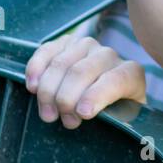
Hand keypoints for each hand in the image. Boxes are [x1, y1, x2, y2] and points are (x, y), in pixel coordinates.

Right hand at [24, 33, 145, 127]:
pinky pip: (46, 51)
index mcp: (130, 73)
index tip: (83, 114)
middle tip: (64, 120)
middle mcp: (109, 55)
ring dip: (48, 91)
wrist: (109, 93)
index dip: (96, 96)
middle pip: (81, 72)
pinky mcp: (65, 42)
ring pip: (61, 64)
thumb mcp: (123, 118)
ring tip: (49, 114)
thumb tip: (85, 115)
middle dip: (66, 99)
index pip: (115, 80)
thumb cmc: (115, 111)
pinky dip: (36, 68)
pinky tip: (32, 87)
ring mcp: (86, 46)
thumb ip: (114, 118)